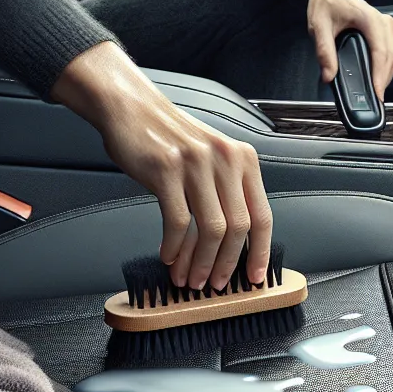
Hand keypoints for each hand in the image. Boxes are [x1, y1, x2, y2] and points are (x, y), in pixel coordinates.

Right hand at [51, 42, 271, 290]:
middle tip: (214, 283)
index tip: (254, 276)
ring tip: (189, 277)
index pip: (262, 215)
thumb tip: (230, 240)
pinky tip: (168, 256)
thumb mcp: (209, 156)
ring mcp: (196, 164)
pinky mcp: (166, 170)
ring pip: (210, 229)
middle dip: (225, 264)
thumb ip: (225, 188)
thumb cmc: (166, 136)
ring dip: (199, 262)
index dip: (260, 251)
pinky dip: (173, 247)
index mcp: (241, 158)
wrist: (130, 108)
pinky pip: (177, 221)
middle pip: (237, 227)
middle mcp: (224, 159)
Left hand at [307, 0, 392, 99]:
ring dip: (385, 75)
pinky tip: (374, 78)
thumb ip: (324, 51)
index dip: (379, 75)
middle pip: (391, 58)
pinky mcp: (383, 31)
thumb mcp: (319, 26)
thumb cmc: (327, 1)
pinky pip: (389, 53)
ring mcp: (386, 26)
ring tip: (373, 91)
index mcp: (370, 20)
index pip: (381, 52)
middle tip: (374, 99)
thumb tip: (329, 75)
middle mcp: (383, 23)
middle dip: (383, 80)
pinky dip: (384, 67)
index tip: (376, 92)